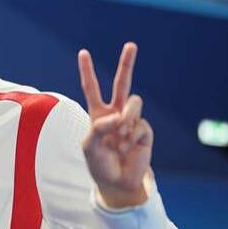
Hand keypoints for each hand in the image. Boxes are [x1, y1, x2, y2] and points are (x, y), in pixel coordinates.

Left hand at [77, 42, 152, 207]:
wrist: (117, 183)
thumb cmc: (99, 164)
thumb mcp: (89, 147)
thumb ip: (99, 128)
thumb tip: (119, 116)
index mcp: (98, 114)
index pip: (91, 88)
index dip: (87, 71)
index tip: (83, 52)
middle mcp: (115, 114)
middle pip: (122, 83)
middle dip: (127, 63)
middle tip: (131, 45)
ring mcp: (131, 121)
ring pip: (134, 102)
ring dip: (126, 118)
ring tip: (120, 137)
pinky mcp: (144, 131)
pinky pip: (140, 124)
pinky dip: (132, 136)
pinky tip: (128, 147)